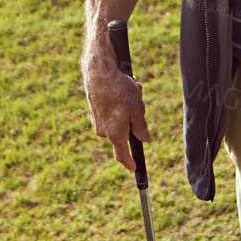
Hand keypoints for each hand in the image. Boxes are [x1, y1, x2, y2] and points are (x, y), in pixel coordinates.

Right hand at [81, 43, 148, 172]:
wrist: (98, 72)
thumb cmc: (119, 90)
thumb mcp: (137, 109)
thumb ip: (141, 127)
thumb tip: (145, 139)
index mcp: (115, 134)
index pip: (122, 155)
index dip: (129, 163)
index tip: (135, 168)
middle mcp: (104, 131)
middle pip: (125, 131)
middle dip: (135, 118)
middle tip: (140, 102)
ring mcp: (97, 121)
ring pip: (120, 119)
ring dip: (129, 107)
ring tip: (133, 89)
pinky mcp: (94, 111)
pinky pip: (112, 112)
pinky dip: (120, 103)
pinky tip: (124, 87)